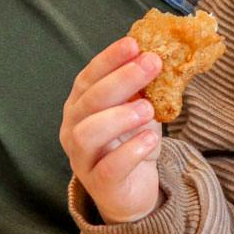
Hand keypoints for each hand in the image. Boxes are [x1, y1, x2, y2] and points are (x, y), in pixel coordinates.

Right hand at [60, 37, 163, 223]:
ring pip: (88, 133)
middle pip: (89, 100)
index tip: (134, 43)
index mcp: (80, 106)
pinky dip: (131, 151)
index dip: (109, 59)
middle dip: (121, 79)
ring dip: (119, 116)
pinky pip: (109, 168)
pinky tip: (150, 139)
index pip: (88, 77)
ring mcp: (82, 159)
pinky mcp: (99, 185)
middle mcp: (73, 129)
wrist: (133, 190)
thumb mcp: (139, 110)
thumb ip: (144, 88)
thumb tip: (160, 55)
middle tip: (151, 64)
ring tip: (148, 108)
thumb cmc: (132, 143)